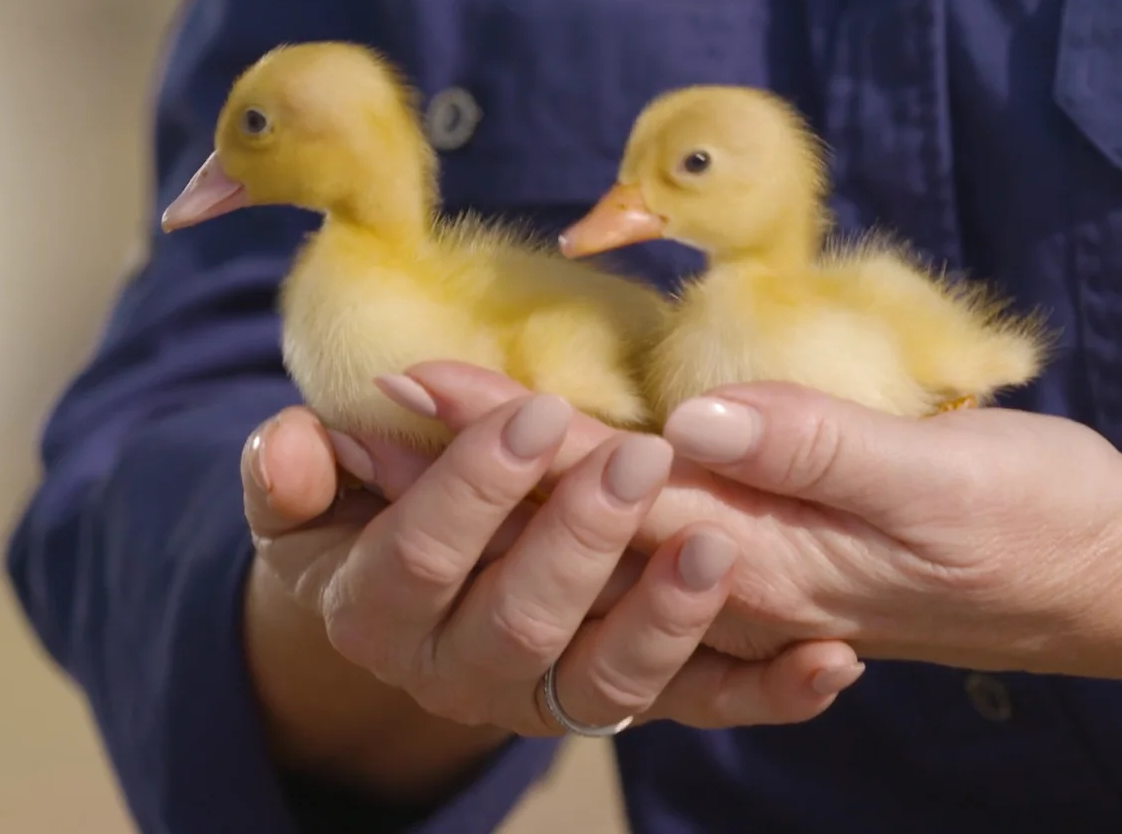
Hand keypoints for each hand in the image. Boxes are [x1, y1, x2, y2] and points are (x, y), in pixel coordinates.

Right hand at [242, 395, 863, 762]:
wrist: (412, 596)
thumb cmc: (362, 512)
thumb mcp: (309, 490)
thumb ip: (292, 472)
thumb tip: (291, 444)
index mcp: (377, 614)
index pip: (422, 556)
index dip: (474, 488)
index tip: (532, 414)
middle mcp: (464, 674)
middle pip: (521, 625)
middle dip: (579, 540)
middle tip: (638, 460)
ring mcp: (552, 695)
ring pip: (611, 685)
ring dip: (668, 622)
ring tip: (717, 551)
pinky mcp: (633, 698)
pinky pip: (703, 707)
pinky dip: (768, 694)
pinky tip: (830, 663)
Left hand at [377, 363, 1121, 685]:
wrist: (1119, 583)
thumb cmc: (1048, 524)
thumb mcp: (947, 480)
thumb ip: (819, 452)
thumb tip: (696, 421)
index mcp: (774, 553)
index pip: (607, 488)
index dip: (503, 434)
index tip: (404, 376)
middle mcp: (749, 574)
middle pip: (576, 520)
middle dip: (470, 471)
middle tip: (359, 412)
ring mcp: (764, 579)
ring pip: (602, 536)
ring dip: (509, 493)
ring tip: (415, 446)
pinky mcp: (790, 567)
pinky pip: (662, 547)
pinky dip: (590, 510)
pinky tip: (553, 489)